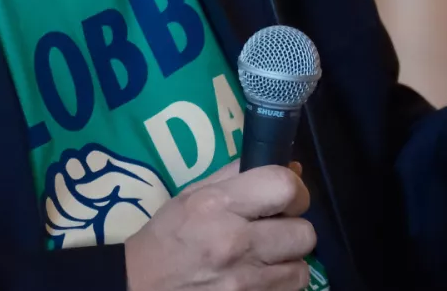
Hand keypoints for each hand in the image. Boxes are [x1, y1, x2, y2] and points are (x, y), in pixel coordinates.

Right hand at [124, 161, 315, 290]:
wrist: (142, 286)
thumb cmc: (167, 236)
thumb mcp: (191, 195)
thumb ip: (236, 177)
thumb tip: (289, 167)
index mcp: (217, 205)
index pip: (284, 187)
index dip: (294, 189)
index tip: (286, 197)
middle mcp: (236, 242)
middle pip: (304, 232)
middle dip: (292, 228)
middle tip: (273, 229)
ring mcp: (246, 281)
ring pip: (302, 266)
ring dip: (288, 259)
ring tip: (265, 256)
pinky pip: (290, 289)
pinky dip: (281, 282)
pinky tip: (260, 275)